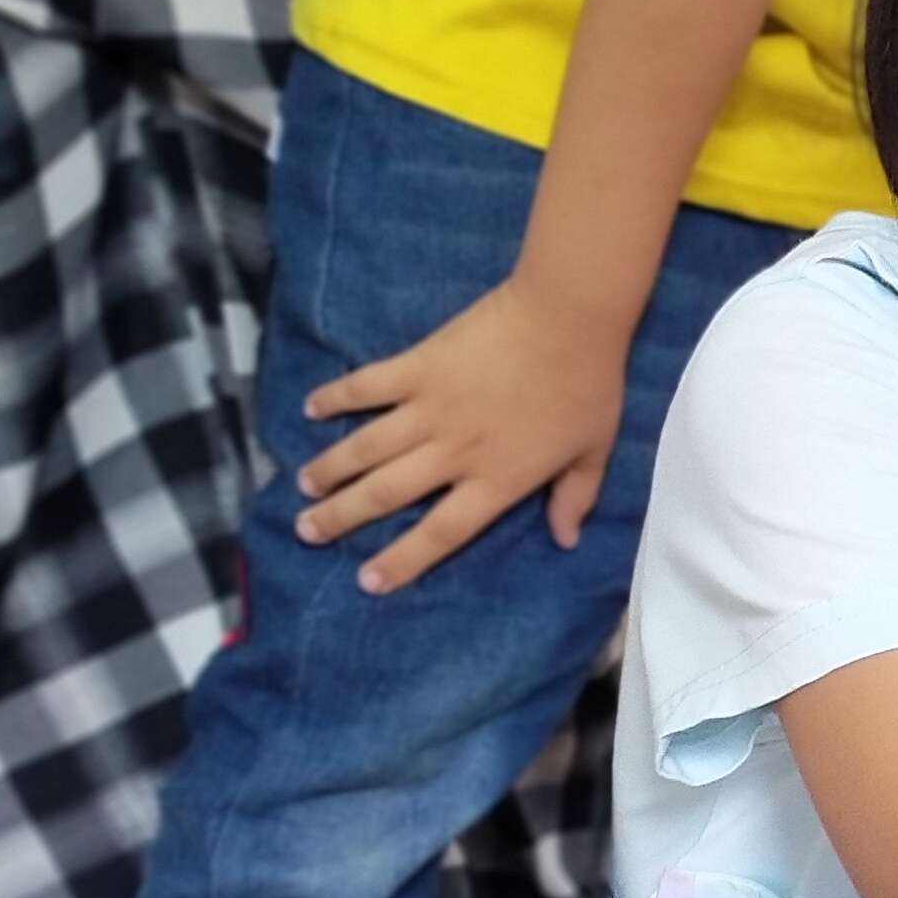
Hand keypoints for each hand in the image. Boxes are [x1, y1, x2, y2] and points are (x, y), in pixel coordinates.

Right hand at [298, 271, 625, 590]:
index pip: (441, 533)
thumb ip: (575, 497)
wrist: (569, 316)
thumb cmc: (588, 384)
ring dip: (330, 468)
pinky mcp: (418, 365)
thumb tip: (567, 541)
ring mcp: (431, 407)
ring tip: (303, 487)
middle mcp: (454, 451)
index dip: (402, 560)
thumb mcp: (594, 451)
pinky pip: (367, 386)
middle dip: (341, 517)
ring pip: (366, 447)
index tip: (366, 580)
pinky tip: (310, 408)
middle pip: (386, 494)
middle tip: (306, 530)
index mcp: (497, 479)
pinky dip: (336, 397)